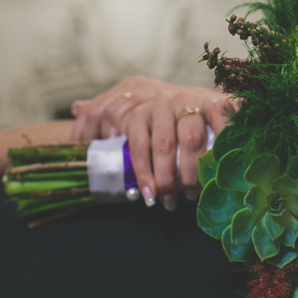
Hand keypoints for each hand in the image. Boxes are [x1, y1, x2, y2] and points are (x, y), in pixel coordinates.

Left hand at [72, 77, 234, 209]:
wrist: (199, 96)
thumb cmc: (163, 115)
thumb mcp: (135, 112)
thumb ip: (105, 113)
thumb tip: (76, 107)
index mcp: (141, 103)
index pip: (137, 140)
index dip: (142, 172)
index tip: (147, 195)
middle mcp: (164, 99)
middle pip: (162, 144)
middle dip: (166, 179)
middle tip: (168, 202)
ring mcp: (190, 99)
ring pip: (190, 140)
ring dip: (191, 172)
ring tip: (191, 194)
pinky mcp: (214, 101)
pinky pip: (218, 122)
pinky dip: (220, 143)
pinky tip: (219, 167)